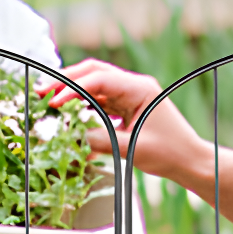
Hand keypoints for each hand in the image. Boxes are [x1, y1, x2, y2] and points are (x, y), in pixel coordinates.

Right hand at [48, 59, 207, 180]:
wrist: (189, 160)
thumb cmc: (169, 153)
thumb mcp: (133, 149)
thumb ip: (103, 141)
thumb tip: (75, 136)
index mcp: (140, 89)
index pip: (99, 80)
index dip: (73, 89)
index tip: (54, 103)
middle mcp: (134, 86)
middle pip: (94, 73)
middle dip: (67, 81)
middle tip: (43, 91)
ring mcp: (130, 95)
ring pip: (95, 85)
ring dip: (72, 92)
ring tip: (50, 101)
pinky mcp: (127, 106)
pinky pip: (100, 100)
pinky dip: (83, 105)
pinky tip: (68, 113)